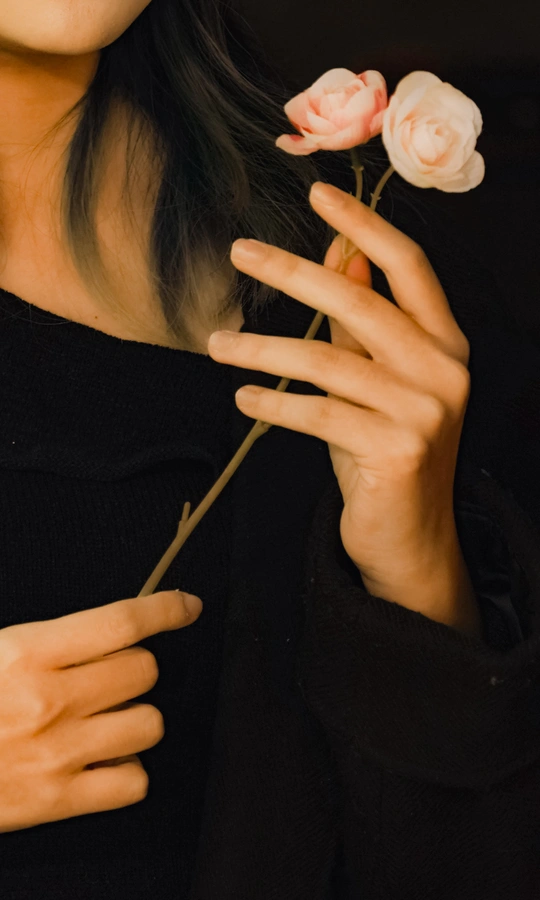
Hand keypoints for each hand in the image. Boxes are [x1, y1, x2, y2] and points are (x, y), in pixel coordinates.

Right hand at [0, 589, 201, 832]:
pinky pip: (134, 782)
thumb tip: (111, 632)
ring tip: (106, 720)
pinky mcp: (58, 802)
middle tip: (110, 677)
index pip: (121, 622)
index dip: (165, 609)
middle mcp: (50, 701)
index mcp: (28, 653)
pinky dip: (128, 771)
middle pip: (144, 671)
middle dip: (136, 669)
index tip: (187, 607)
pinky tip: (104, 761)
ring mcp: (58, 754)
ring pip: (149, 723)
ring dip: (135, 718)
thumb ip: (50, 641)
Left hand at [208, 182, 473, 627]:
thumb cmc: (387, 452)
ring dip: (262, 349)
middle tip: (240, 251)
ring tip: (217, 344)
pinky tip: (244, 396)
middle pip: (360, 301)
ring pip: (327, 361)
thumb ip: (363, 320)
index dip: (364, 227)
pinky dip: (274, 403)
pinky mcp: (395, 451)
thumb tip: (338, 254)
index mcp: (446, 343)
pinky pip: (318, 414)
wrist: (409, 537)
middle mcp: (445, 370)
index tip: (318, 194)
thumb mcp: (378, 379)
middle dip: (292, 272)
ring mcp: (424, 412)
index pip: (410, 266)